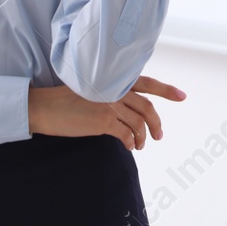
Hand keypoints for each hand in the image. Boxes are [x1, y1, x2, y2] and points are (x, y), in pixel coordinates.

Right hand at [27, 76, 186, 149]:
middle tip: (158, 135)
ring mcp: (110, 103)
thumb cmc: (64, 101)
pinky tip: (128, 146)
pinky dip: (131, 142)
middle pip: (147, 107)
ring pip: (139, 123)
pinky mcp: (103, 120)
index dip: (166, 90)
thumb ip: (110, 93)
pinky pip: (127, 134)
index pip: (146, 82)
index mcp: (112, 79)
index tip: (182, 96)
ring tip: (140, 145)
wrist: (44, 107)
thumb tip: (127, 109)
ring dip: (143, 137)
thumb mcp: (90, 89)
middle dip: (156, 123)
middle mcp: (114, 89)